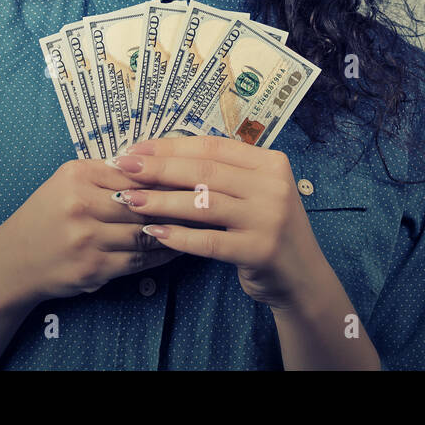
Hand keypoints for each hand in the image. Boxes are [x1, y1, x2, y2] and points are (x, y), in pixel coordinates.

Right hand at [0, 157, 183, 305]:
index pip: (135, 172)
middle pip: (144, 202)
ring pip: (145, 232)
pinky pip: (138, 260)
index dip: (168, 175)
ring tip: (199, 224)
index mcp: (77, 176)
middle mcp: (80, 205)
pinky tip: (177, 247)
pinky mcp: (92, 269)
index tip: (195, 175)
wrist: (13, 261)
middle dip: (178, 203)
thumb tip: (156, 164)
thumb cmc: (47, 215)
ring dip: (175, 229)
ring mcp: (86, 240)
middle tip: (208, 199)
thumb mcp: (68, 182)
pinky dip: (162, 254)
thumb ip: (107, 172)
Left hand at [107, 136, 331, 309]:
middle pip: (204, 171)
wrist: (302, 278)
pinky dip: (179, 236)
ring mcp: (269, 218)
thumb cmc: (265, 230)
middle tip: (123, 168)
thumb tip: (160, 158)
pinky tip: (154, 233)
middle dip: (158, 168)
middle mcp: (273, 186)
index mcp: (270, 162)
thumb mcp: (253, 193)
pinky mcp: (260, 250)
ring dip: (161, 201)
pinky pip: (210, 241)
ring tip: (130, 200)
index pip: (212, 147)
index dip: (170, 147)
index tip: (136, 150)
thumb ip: (221, 175)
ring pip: (203, 204)